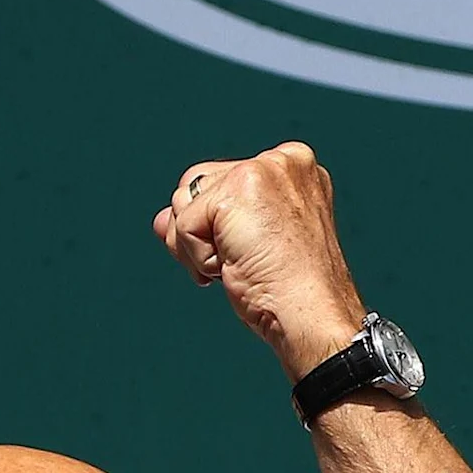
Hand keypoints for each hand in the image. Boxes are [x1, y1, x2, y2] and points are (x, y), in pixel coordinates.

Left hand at [153, 142, 368, 379]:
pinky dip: (199, 258)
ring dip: (198, 247)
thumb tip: (161, 221)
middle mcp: (282, 160)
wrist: (310, 313)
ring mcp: (262, 170)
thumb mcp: (247, 244)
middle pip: (195, 186)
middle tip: (244, 261)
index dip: (217, 224)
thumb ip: (205, 218)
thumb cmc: (290, 289)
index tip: (255, 251)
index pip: (219, 181)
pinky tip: (236, 266)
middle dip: (201, 233)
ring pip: (184, 202)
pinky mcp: (239, 188)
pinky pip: (184, 225)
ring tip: (242, 263)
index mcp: (294, 168)